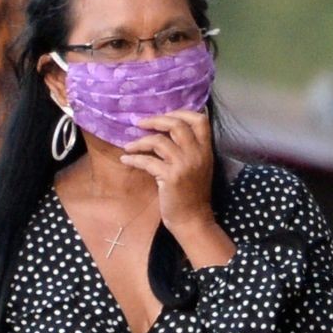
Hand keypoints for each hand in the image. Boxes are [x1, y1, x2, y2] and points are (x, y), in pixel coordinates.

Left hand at [115, 109, 220, 242]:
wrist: (192, 220)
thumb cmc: (192, 195)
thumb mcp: (198, 167)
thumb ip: (189, 149)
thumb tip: (165, 130)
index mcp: (206, 150)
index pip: (199, 119)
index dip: (180, 112)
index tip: (164, 116)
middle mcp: (197, 154)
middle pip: (176, 124)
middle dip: (155, 120)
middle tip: (139, 123)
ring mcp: (184, 165)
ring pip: (159, 141)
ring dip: (139, 141)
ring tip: (129, 146)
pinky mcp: (171, 177)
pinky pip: (147, 161)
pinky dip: (134, 158)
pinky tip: (126, 159)